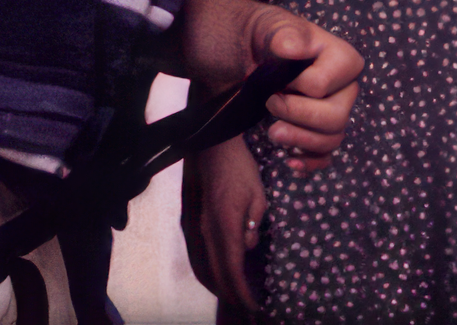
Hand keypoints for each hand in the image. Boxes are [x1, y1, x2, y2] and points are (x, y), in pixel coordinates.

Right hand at [181, 139, 265, 314]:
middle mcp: (209, 232)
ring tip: (235, 296)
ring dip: (220, 285)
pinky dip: (212, 271)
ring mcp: (200, 228)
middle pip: (217, 274)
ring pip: (207, 266)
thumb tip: (247, 246)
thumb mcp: (258, 195)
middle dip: (232, 294)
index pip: (233, 269)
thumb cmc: (240, 170)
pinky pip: (203, 255)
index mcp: (226, 227)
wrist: (214, 150)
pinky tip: (220, 273)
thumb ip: (254, 224)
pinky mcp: (198, 222)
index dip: (242, 291)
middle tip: (247, 307)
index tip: (253, 305)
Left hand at [246, 4, 362, 174]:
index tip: (277, 78)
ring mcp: (335, 112)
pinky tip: (290, 162)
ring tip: (272, 133)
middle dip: (298, 118)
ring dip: (300, 142)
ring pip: (332, 140)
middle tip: (269, 105)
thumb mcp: (271, 28)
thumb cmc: (266, 37)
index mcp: (343, 59)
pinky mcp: (320, 132)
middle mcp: (346, 88)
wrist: (250, 54)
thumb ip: (285, 34)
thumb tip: (294, 46)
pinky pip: (326, 157)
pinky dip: (310, 163)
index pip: (323, 87)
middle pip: (335, 118)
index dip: (295, 87)